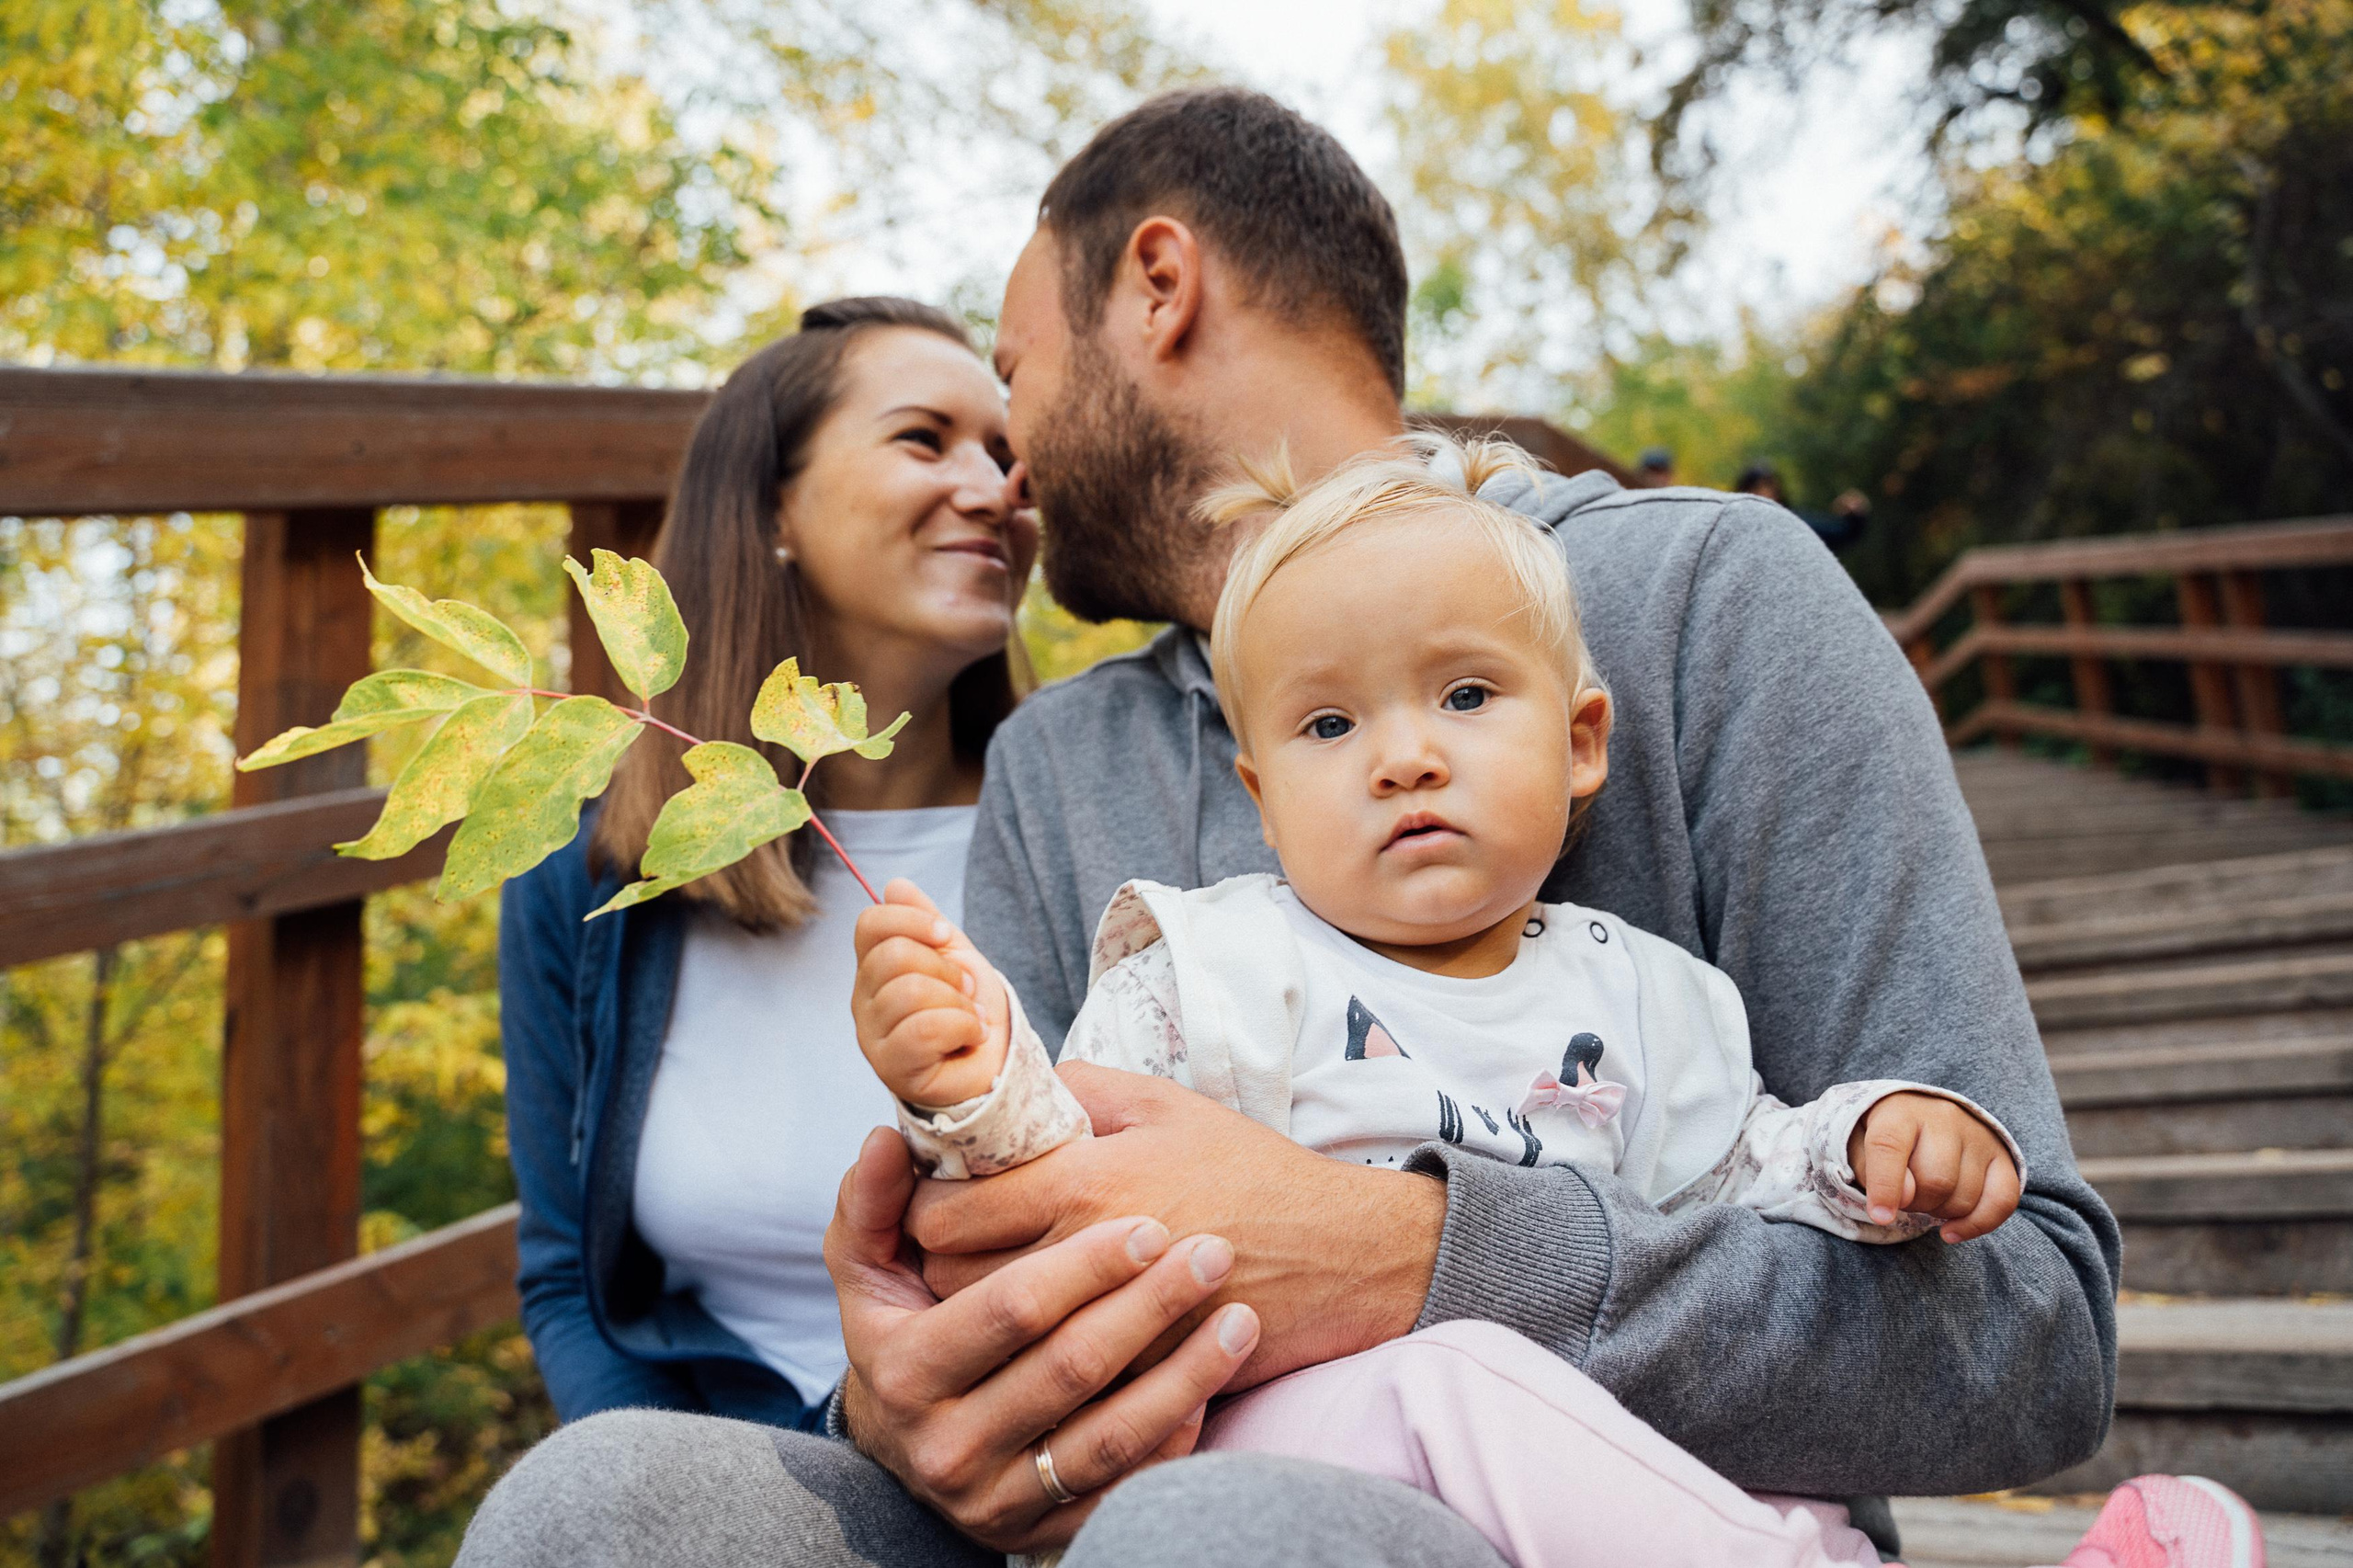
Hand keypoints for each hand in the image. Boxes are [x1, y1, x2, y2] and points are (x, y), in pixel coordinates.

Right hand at [825, 1127, 1259, 1552]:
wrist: (904, 1448)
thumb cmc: (898, 1334)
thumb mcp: (866, 1270)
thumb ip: (873, 1202)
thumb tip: (888, 1137)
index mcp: (906, 1370)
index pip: (1012, 1308)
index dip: (1086, 1265)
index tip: (1149, 1226)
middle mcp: (948, 1445)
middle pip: (1071, 1368)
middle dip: (1151, 1306)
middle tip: (1212, 1253)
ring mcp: (997, 1498)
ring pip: (1110, 1436)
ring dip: (1186, 1374)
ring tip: (1240, 1317)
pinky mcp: (1041, 1532)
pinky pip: (1125, 1486)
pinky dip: (1175, 1436)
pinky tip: (1214, 1386)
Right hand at [852, 878, 1009, 1104]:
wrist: (994, 1061)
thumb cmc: (969, 1007)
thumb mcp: (953, 955)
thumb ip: (925, 921)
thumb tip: (896, 885)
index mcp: (874, 967)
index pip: (870, 924)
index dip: (911, 920)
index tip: (945, 935)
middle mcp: (863, 1000)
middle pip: (894, 955)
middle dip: (946, 968)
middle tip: (967, 988)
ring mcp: (872, 1035)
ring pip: (911, 991)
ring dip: (959, 1002)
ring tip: (971, 1016)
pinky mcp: (892, 1067)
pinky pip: (925, 1029)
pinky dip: (963, 1026)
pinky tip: (972, 1036)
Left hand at [910, 1062, 1445, 1388]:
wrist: (1341, 1254)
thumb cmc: (1252, 1169)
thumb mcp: (1165, 1105)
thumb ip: (1079, 1089)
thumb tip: (1011, 1092)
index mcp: (1086, 1181)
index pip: (949, 1211)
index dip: (921, 1203)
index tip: (932, 1192)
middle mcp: (1087, 1256)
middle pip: (952, 1279)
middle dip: (936, 1260)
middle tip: (946, 1241)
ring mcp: (1108, 1324)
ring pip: (990, 1337)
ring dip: (974, 1312)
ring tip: (988, 1282)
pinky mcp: (1134, 1371)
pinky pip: (1044, 1375)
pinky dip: (1030, 1356)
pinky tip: (1038, 1330)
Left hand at [1846, 1091, 2019, 1242]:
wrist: (1921, 1114)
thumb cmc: (1884, 1137)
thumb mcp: (1859, 1145)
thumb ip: (1868, 1169)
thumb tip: (1906, 1196)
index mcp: (1899, 1111)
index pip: (1889, 1146)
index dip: (1884, 1186)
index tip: (1880, 1216)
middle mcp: (1944, 1118)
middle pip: (1935, 1180)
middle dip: (1915, 1204)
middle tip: (1905, 1200)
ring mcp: (1978, 1136)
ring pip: (1965, 1197)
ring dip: (1940, 1213)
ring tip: (1925, 1199)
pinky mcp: (2001, 1156)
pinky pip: (2002, 1201)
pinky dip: (1976, 1225)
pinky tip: (1950, 1231)